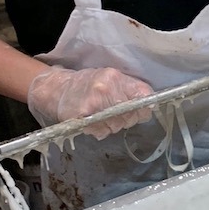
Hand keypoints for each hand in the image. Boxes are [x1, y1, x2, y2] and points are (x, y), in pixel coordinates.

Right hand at [27, 66, 153, 139]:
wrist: (57, 89)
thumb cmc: (89, 83)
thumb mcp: (112, 78)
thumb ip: (131, 88)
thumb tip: (151, 104)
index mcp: (115, 77)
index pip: (142, 96)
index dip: (145, 107)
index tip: (142, 111)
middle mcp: (105, 90)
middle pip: (131, 115)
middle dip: (128, 118)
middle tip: (117, 113)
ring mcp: (93, 105)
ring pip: (118, 125)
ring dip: (115, 125)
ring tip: (103, 115)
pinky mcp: (82, 119)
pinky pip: (103, 132)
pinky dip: (102, 130)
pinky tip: (95, 121)